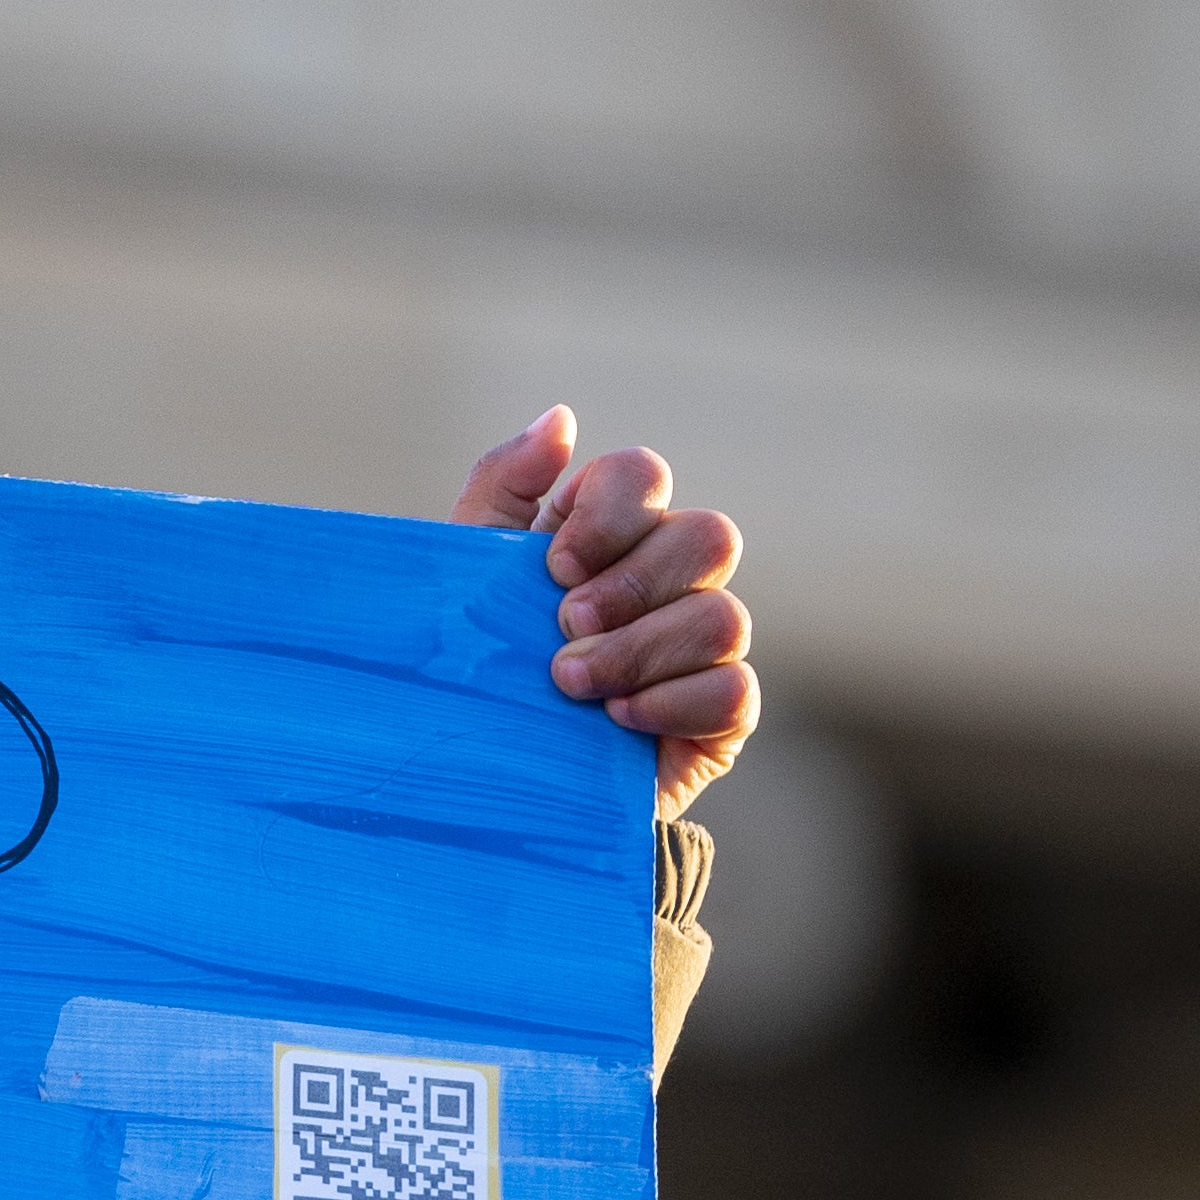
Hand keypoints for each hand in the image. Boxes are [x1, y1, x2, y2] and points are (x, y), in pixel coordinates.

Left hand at [450, 409, 754, 818]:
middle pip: (710, 535)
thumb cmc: (474, 666)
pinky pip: (733, 690)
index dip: (609, 511)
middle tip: (563, 626)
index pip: (644, 475)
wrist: (484, 780)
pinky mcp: (719, 717)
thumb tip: (561, 419)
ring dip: (639, 650)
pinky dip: (669, 703)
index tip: (552, 565)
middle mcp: (668, 579)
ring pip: (723, 616)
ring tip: (570, 684)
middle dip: (633, 583)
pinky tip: (615, 722)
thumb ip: (502, 486)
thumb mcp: (466, 576)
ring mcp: (701, 648)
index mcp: (607, 533)